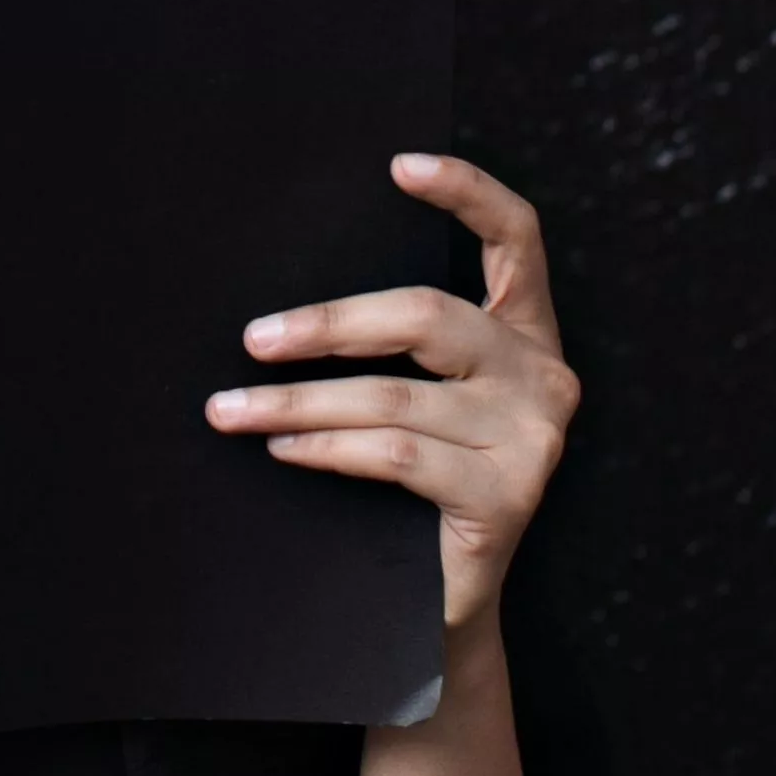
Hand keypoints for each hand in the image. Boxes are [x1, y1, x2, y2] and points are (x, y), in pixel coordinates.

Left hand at [206, 153, 576, 632]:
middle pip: (427, 314)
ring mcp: (535, 436)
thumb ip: (390, 345)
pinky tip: (282, 446)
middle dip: (327, 324)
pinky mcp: (509, 494)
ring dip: (298, 400)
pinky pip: (398, 453)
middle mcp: (544, 374)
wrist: (437, 610)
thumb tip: (281, 310)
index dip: (466, 192)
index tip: (399, 164)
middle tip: (253, 339)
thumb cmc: (409, 488)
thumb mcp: (413, 397)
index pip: (517, 237)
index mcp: (524, 333)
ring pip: (395, 394)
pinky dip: (327, 446)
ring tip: (231, 409)